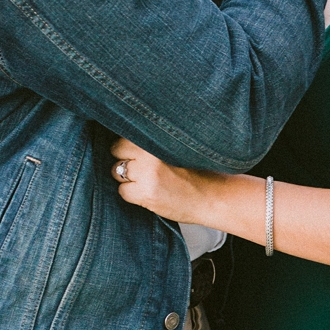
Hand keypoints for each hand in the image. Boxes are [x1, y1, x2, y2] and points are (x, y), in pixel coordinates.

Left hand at [110, 138, 226, 223]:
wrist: (213, 197)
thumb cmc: (197, 172)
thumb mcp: (176, 147)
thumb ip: (153, 141)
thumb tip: (125, 139)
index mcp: (158, 135)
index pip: (126, 132)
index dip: (130, 144)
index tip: (138, 152)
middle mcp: (150, 150)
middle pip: (117, 149)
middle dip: (126, 159)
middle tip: (144, 169)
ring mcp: (147, 172)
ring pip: (117, 171)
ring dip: (128, 178)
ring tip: (149, 182)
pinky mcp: (145, 192)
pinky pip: (123, 191)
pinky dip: (132, 195)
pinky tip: (150, 194)